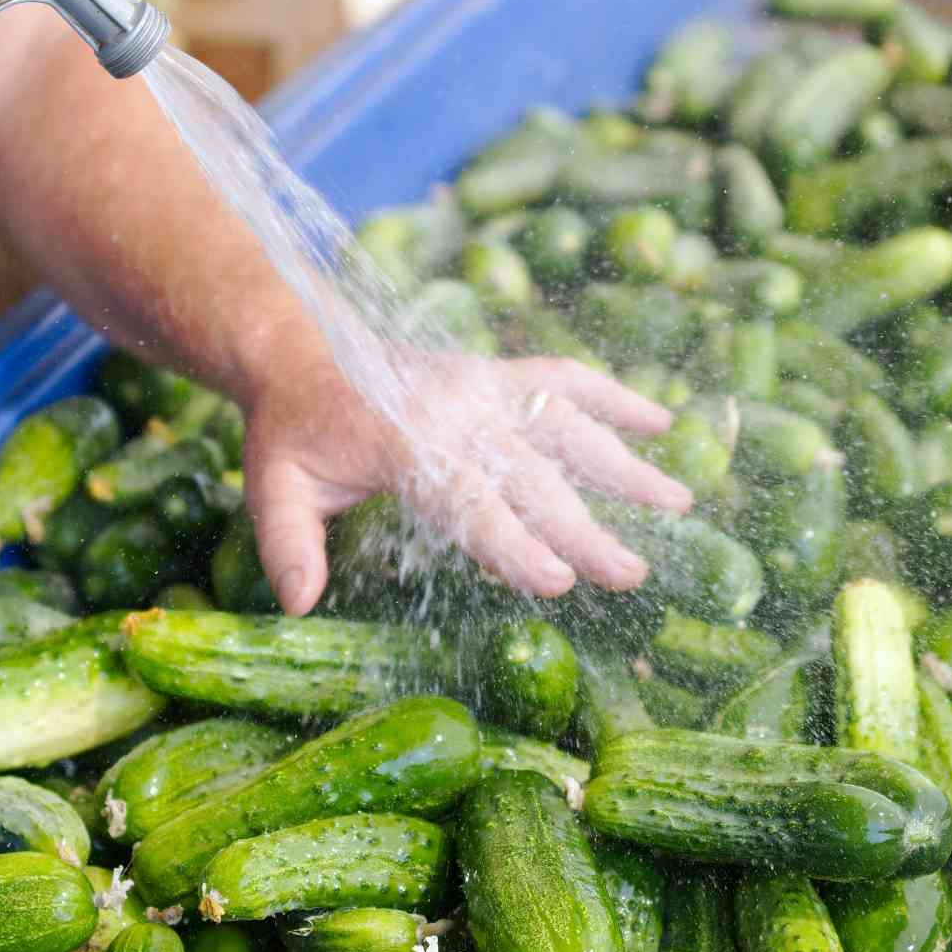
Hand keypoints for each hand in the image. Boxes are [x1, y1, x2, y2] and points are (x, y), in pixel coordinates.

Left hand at [239, 347, 695, 612]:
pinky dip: (614, 396)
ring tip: (679, 501)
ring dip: (624, 464)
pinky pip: (564, 379)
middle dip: (585, 527)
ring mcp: (483, 385)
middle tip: (630, 573)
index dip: (514, 542)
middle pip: (531, 475)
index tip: (558, 580)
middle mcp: (454, 409)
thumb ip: (286, 544)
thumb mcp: (272, 486)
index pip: (468, 500)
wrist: (299, 348)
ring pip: (565, 424)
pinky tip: (661, 423)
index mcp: (403, 442)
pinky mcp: (498, 372)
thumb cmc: (291, 430)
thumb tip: (300, 603)